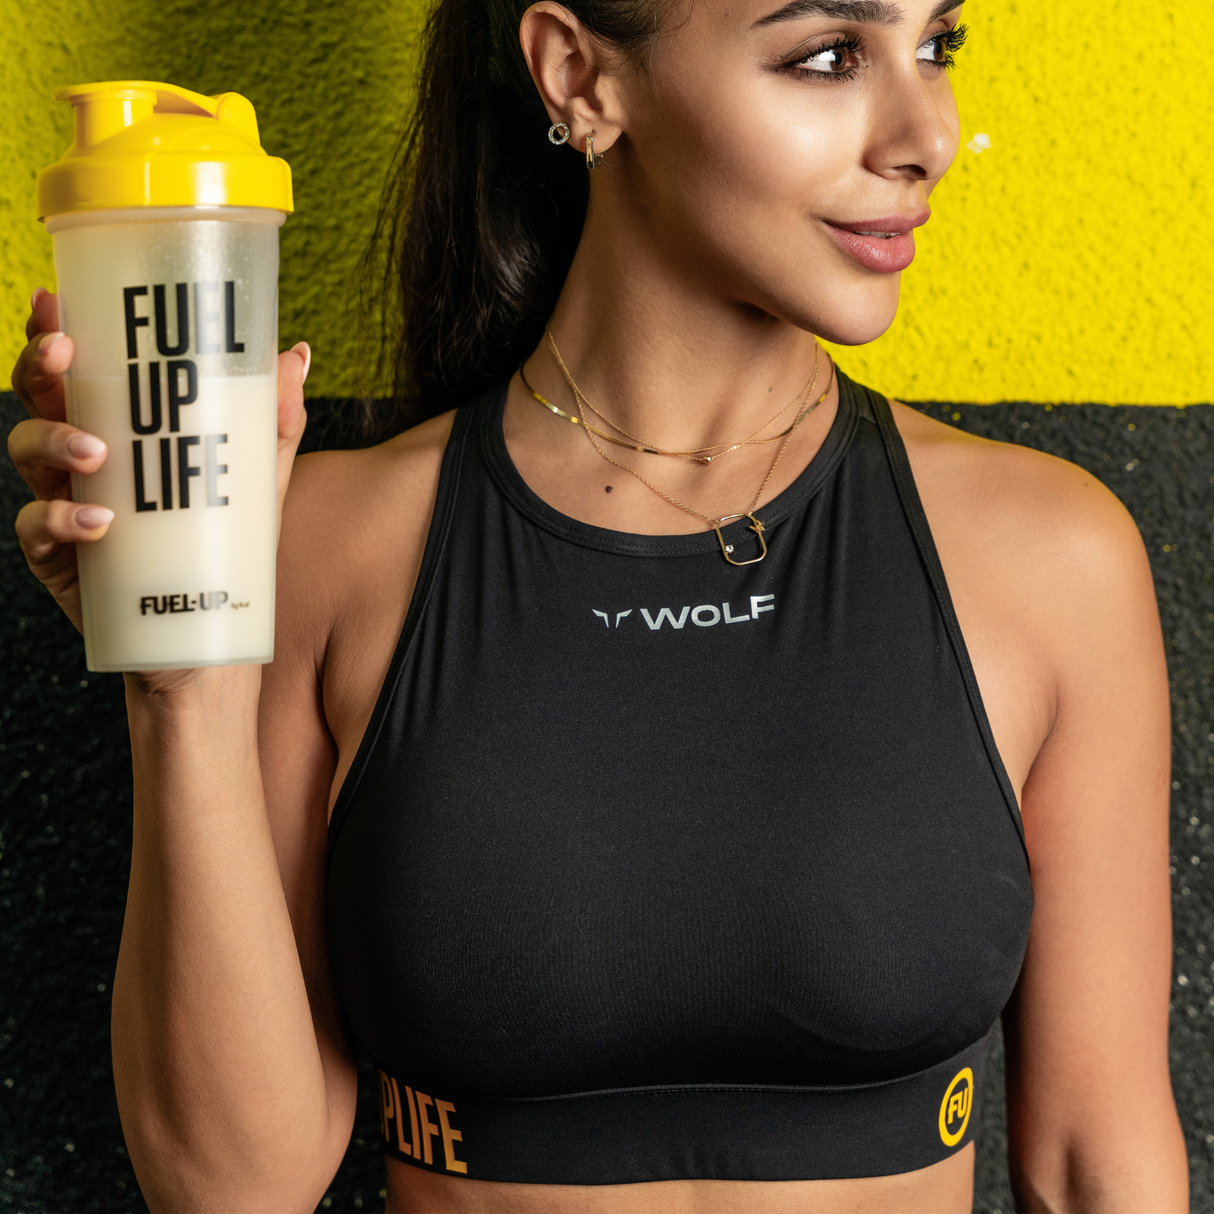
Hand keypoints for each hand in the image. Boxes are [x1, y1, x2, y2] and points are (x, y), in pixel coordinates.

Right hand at [8, 287, 309, 647]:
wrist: (208, 649)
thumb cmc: (226, 557)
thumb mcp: (255, 487)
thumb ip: (272, 425)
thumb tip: (296, 354)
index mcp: (120, 433)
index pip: (78, 373)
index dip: (55, 332)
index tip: (56, 299)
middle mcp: (84, 465)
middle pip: (39, 401)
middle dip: (41, 370)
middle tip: (65, 356)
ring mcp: (66, 510)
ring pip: (28, 456)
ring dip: (54, 442)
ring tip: (97, 454)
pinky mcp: (61, 563)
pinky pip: (36, 532)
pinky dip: (58, 523)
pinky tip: (97, 525)